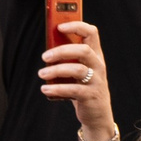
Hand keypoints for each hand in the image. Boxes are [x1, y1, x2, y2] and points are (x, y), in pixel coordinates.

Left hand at [41, 21, 114, 135]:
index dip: (77, 26)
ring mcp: (96, 80)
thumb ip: (66, 60)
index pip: (91, 33)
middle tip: (44, 57)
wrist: (96, 113)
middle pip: (83, 50)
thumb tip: (47, 51)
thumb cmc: (82, 87)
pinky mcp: (91, 96)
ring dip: (56, 70)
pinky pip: (74, 89)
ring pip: (78, 70)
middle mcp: (98, 65)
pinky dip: (57, 89)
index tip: (60, 26)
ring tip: (42, 74)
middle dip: (62, 51)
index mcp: (95, 55)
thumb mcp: (75, 71)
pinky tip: (45, 89)